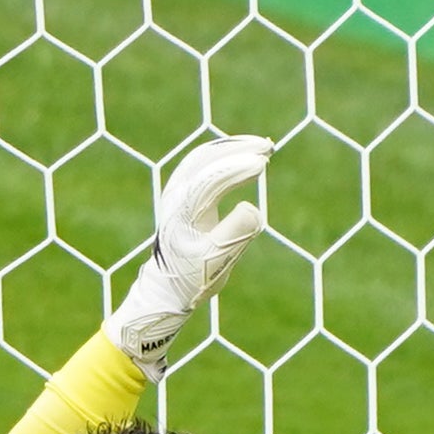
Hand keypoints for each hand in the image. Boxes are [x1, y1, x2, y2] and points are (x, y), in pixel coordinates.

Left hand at [105, 132, 274, 377]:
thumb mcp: (216, 262)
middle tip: (267, 147)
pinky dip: (222, 156)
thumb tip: (253, 208)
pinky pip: (201, 164)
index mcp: (183, 212)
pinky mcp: (182, 193)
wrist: (166, 287)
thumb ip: (234, 234)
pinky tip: (241, 155)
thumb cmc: (192, 278)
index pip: (210, 180)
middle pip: (204, 159)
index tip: (262, 163)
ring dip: (231, 149)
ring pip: (202, 157)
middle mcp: (175, 196)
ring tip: (260, 147)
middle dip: (236, 149)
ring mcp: (176, 192)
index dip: (236, 169)